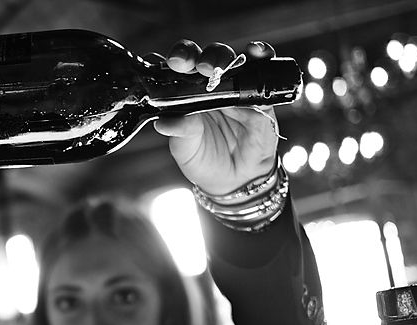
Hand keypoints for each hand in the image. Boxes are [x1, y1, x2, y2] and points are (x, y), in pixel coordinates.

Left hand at [154, 40, 279, 195]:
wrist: (236, 179)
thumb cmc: (205, 160)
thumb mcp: (186, 149)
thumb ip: (180, 132)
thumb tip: (164, 122)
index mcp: (181, 96)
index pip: (170, 70)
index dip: (163, 62)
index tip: (156, 63)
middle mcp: (204, 86)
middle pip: (196, 58)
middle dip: (188, 55)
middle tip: (183, 63)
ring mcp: (231, 86)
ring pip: (225, 58)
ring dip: (219, 56)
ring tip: (214, 67)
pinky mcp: (257, 92)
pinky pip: (260, 67)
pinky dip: (259, 55)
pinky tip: (255, 53)